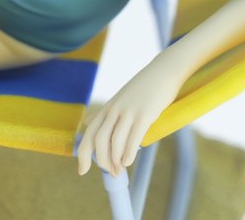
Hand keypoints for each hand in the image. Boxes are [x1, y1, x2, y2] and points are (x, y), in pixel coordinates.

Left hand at [76, 55, 184, 177]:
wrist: (163, 71)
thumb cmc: (143, 87)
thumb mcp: (119, 98)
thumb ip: (104, 113)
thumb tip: (88, 122)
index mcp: (107, 108)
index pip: (89, 134)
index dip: (83, 154)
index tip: (82, 171)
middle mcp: (114, 110)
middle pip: (99, 140)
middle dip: (102, 161)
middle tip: (111, 173)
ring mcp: (128, 111)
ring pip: (114, 141)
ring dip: (116, 161)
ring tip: (120, 171)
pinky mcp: (144, 114)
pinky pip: (133, 137)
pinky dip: (128, 153)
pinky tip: (128, 162)